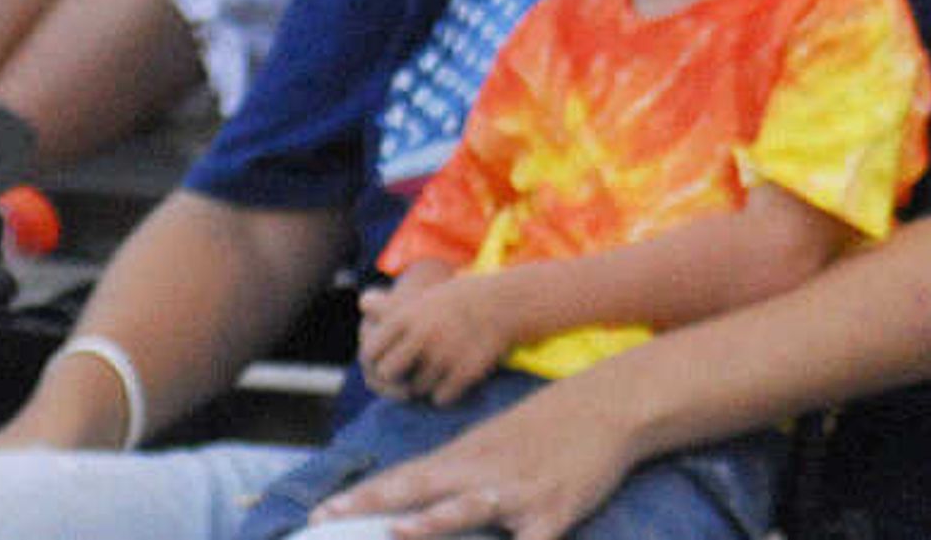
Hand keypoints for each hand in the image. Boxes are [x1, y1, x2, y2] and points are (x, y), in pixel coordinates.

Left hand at [313, 362, 641, 539]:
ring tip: (400, 531)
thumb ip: (455, 471)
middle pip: (419, 490)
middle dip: (372, 507)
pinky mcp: (554, 512)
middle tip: (331, 519)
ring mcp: (518, 493)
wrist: (610, 404)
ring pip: (468, 510)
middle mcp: (483, 472)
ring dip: (431, 524)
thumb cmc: (547, 426)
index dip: (361, 496)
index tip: (319, 512)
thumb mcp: (493, 440)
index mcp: (466, 456)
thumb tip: (410, 502)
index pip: (403, 477)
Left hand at [359, 264, 515, 406]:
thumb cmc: (461, 299)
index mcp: (408, 316)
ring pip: (417, 389)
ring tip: (437, 370)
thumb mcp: (425, 297)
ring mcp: (445, 354)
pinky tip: (454, 378)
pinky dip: (446, 392)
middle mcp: (423, 334)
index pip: (369, 350)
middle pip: (388, 373)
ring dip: (425, 385)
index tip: (384, 361)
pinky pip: (441, 397)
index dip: (373, 360)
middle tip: (407, 373)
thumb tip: (362, 302)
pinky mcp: (466, 371)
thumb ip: (390, 305)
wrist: (507, 304)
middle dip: (395, 377)